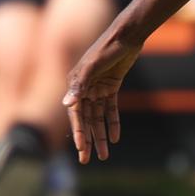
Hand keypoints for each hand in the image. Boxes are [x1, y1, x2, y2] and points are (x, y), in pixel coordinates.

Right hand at [63, 33, 142, 162]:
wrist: (127, 36)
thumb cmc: (107, 49)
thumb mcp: (92, 67)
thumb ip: (80, 86)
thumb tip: (67, 105)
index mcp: (74, 84)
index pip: (76, 114)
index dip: (79, 132)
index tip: (81, 148)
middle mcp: (84, 89)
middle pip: (86, 120)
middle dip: (88, 140)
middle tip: (88, 159)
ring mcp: (97, 88)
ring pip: (98, 118)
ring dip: (101, 135)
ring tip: (104, 155)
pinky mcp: (111, 87)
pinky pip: (110, 109)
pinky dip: (112, 123)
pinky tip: (115, 138)